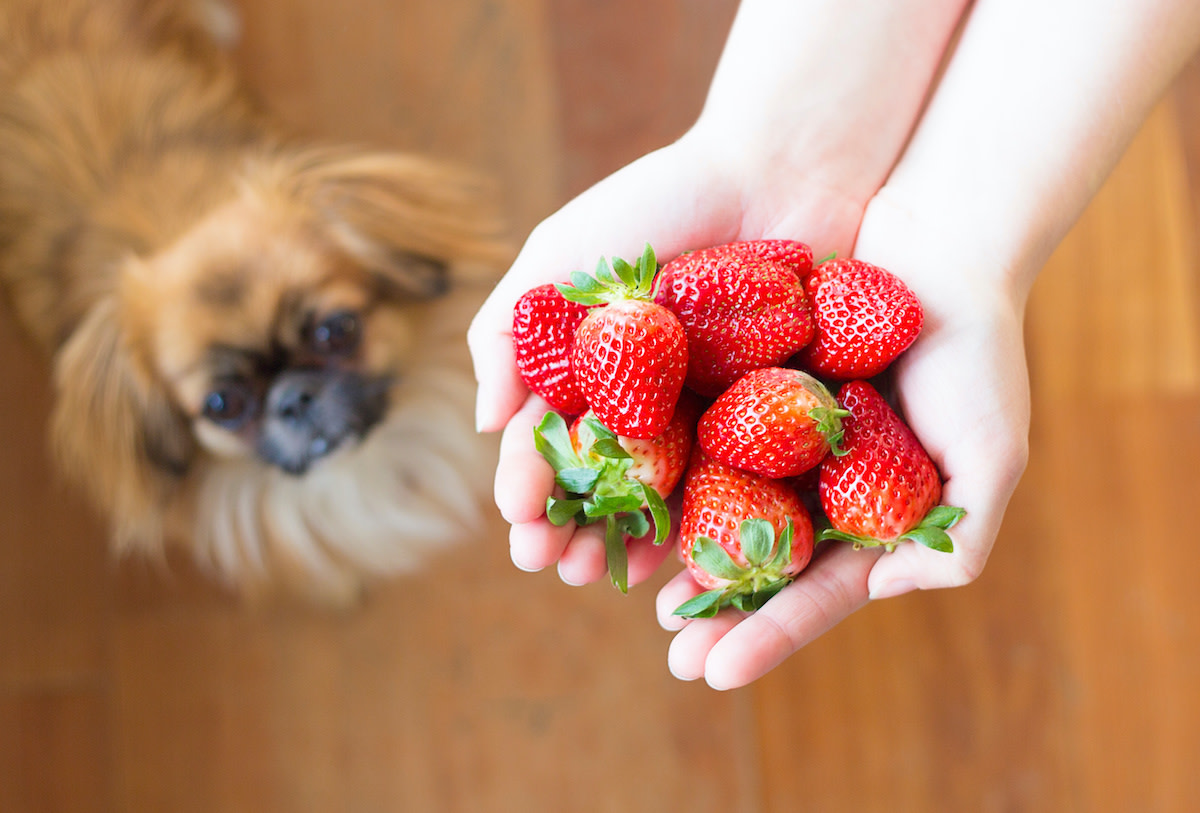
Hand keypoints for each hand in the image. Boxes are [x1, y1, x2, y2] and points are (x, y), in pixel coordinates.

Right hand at [470, 133, 866, 587]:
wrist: (781, 168)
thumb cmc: (663, 201)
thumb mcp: (562, 254)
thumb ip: (510, 332)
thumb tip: (485, 427)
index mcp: (594, 372)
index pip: (553, 443)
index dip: (532, 486)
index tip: (520, 523)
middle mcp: (649, 403)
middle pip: (605, 484)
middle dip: (576, 528)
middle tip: (560, 565)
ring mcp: (711, 416)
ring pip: (667, 498)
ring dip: (633, 541)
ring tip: (610, 575)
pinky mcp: (776, 422)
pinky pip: (740, 487)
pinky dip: (714, 523)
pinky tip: (691, 557)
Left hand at [656, 196, 1031, 687]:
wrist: (939, 242)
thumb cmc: (976, 352)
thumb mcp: (991, 454)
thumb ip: (960, 540)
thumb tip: (888, 591)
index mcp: (867, 515)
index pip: (814, 589)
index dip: (769, 632)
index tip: (716, 672)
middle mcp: (814, 486)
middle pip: (757, 564)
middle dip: (715, 613)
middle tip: (671, 658)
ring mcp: (775, 440)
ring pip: (715, 507)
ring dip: (674, 555)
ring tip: (633, 596)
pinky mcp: (741, 385)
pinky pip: (694, 433)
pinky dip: (662, 469)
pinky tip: (625, 500)